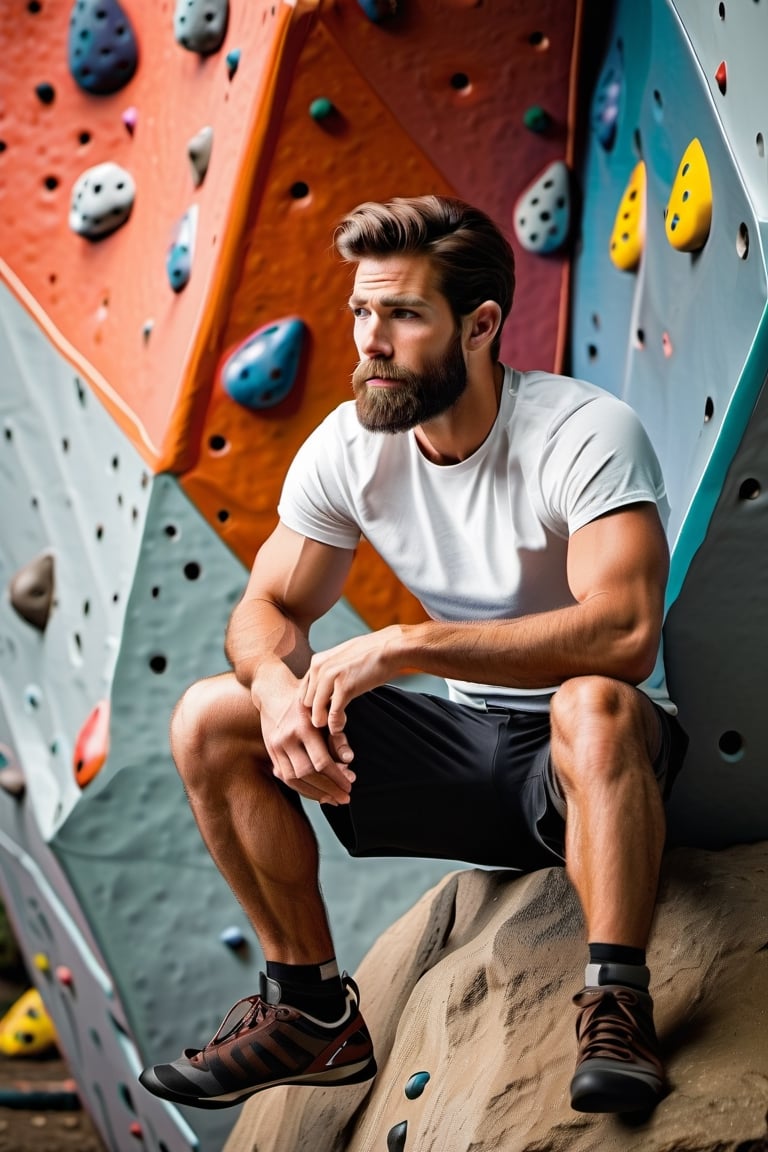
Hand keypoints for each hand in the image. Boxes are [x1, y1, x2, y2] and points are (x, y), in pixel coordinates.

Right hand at [256, 679, 355, 805]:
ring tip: (332, 799)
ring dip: (315, 793)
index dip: (337, 778)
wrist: (273, 692)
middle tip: (345, 798)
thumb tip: (349, 761)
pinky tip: (316, 793)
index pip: (322, 762)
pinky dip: (301, 788)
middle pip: (307, 774)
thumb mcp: (325, 712)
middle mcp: (287, 738)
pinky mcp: (271, 753)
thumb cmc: (307, 702)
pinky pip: (285, 777)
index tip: (350, 786)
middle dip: (328, 789)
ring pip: (294, 780)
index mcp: (304, 727)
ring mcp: (276, 747)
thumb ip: (337, 736)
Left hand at [302, 627, 401, 734]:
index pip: (303, 691)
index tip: (322, 714)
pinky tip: (339, 728)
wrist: (391, 646)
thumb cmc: (370, 654)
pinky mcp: (345, 687)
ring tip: (334, 727)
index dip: (311, 706)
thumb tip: (322, 693)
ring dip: (324, 723)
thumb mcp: (341, 659)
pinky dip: (335, 725)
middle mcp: (319, 668)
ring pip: (316, 710)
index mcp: (317, 661)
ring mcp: (331, 677)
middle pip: (307, 702)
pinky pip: (333, 714)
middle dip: (316, 714)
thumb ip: (328, 672)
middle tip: (328, 722)